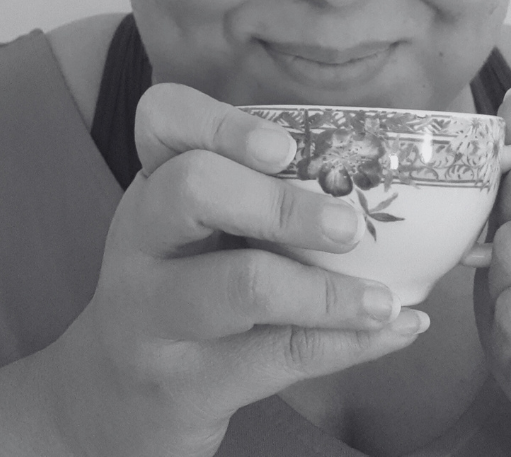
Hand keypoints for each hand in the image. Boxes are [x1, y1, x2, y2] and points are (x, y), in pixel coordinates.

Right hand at [47, 83, 428, 456]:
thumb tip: (376, 175)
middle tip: (349, 227)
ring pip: (241, 286)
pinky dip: (348, 343)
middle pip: (192, 189)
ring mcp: (154, 313)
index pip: (163, 119)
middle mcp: (142, 237)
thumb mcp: (196, 224)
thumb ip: (259, 191)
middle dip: (281, 204)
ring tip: (383, 299)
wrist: (117, 392)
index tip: (286, 148)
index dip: (223, 124)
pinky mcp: (186, 381)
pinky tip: (392, 329)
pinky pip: (277, 356)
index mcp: (153, 180)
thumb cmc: (183, 281)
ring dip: (328, 292)